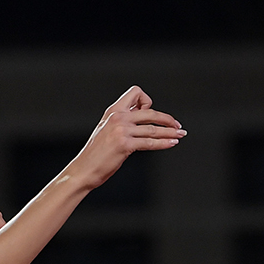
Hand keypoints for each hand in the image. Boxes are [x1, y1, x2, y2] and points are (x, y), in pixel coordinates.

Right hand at [67, 86, 183, 189]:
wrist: (83, 170)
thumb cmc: (95, 154)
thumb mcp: (106, 130)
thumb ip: (122, 121)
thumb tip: (143, 118)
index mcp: (113, 111)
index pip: (136, 92)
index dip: (147, 101)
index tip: (151, 115)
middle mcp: (118, 117)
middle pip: (151, 112)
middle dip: (167, 119)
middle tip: (177, 125)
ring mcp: (121, 131)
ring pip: (153, 128)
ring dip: (170, 132)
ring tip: (180, 135)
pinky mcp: (125, 145)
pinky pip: (150, 142)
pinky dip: (164, 143)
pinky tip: (172, 143)